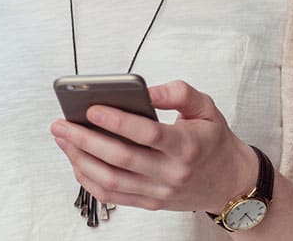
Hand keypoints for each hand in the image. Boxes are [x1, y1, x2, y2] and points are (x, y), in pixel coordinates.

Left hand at [50, 79, 258, 213]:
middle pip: (121, 158)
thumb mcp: (206, 107)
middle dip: (85, 139)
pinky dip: (89, 180)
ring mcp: (159, 191)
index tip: (92, 108)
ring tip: (63, 139)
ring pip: (111, 180)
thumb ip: (178, 92)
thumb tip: (147, 89)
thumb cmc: (214, 141)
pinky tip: (76, 161)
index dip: (117, 121)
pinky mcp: (150, 202)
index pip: (146, 134)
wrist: (230, 183)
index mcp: (186, 145)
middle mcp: (171, 172)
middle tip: (62, 123)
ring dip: (81, 159)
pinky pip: (112, 196)